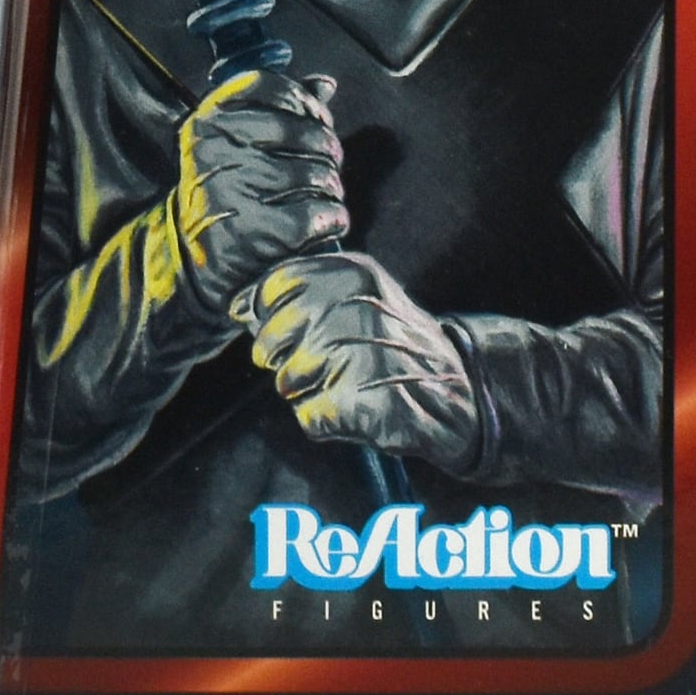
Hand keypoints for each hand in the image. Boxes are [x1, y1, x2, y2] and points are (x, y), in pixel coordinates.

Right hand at [170, 68, 348, 313]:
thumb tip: (325, 85)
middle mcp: (212, 149)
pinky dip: (333, 217)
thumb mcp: (235, 143)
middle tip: (330, 164)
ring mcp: (228, 190)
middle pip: (301, 131)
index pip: (267, 86)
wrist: (193, 258)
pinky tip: (330, 220)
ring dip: (332, 186)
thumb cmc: (226, 190)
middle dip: (327, 148)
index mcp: (207, 119)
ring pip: (313, 173)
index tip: (319, 119)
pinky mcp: (250, 231)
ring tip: (327, 194)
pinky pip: (314, 214)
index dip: (303, 100)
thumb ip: (277, 109)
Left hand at [238, 250, 482, 473]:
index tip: (292, 331)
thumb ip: (296, 296)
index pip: (274, 287)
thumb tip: (237, 306)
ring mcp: (369, 353)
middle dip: (283, 360)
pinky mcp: (373, 402)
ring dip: (307, 393)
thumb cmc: (389, 345)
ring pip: (288, 381)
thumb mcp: (353, 300)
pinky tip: (354, 411)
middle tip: (319, 367)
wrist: (458, 394)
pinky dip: (325, 422)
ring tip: (345, 387)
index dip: (271, 317)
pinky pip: (312, 417)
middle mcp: (362, 305)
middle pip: (272, 338)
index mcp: (354, 272)